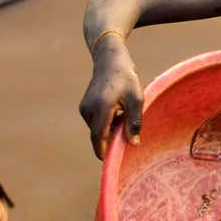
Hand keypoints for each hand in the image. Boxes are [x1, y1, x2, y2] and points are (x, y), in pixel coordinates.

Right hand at [78, 44, 143, 159]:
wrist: (109, 59)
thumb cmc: (126, 78)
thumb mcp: (136, 99)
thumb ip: (134, 123)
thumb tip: (132, 144)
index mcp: (102, 107)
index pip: (99, 136)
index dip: (103, 151)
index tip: (109, 161)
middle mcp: (89, 109)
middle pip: (100, 134)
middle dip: (112, 137)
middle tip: (127, 126)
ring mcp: (84, 108)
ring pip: (98, 129)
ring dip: (111, 128)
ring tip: (123, 111)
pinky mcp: (84, 107)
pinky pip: (96, 122)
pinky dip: (106, 122)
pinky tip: (116, 108)